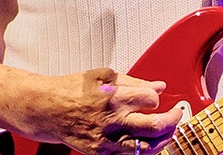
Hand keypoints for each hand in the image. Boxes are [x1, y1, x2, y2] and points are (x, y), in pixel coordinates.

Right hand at [19, 68, 181, 153]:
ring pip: (145, 147)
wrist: (46, 109)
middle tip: (176, 116)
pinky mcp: (99, 152)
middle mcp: (111, 120)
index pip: (151, 99)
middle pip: (155, 126)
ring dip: (162, 140)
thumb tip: (158, 85)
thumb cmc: (71, 89)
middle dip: (172, 121)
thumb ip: (134, 81)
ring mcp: (106, 140)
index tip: (156, 97)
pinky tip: (146, 143)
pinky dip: (142, 150)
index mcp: (113, 97)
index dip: (157, 97)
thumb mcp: (103, 75)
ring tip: (167, 132)